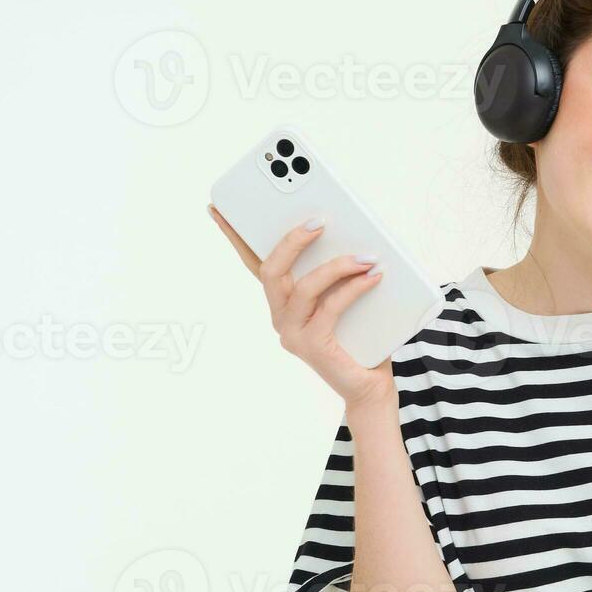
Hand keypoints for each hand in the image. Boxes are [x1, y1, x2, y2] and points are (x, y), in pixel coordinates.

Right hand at [209, 205, 395, 411]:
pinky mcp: (312, 346)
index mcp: (282, 300)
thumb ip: (336, 271)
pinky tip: (373, 277)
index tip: (218, 208)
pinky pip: (330, 308)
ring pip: (303, 288)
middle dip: (293, 241)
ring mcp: (292, 333)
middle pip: (271, 270)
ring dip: (336, 266)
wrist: (370, 383)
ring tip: (366, 256)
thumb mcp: (344, 294)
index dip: (234, 237)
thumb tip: (350, 235)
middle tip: (319, 221)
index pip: (254, 262)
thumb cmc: (360, 336)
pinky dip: (354, 288)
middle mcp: (281, 316)